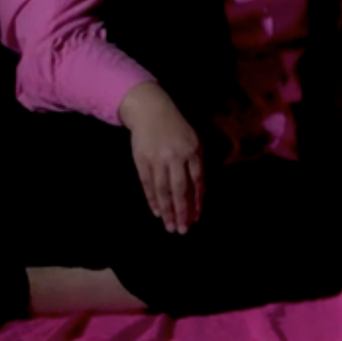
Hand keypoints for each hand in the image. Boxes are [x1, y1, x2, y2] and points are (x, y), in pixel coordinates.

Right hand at [118, 83, 203, 233]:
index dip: (197, 201)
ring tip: (169, 226)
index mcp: (193, 150)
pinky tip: (157, 212)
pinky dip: (152, 200)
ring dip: (167, 211)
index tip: (197, 218)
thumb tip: (200, 192)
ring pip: (163, 190)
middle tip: (183, 230)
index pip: (197, 181)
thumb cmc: (176, 127)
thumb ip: (197, 163)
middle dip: (182, 212)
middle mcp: (176, 156)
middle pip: (180, 189)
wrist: (150, 110)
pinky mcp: (141, 160)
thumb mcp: (193, 140)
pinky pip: (147, 184)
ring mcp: (157, 158)